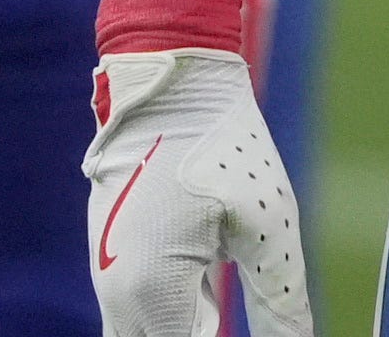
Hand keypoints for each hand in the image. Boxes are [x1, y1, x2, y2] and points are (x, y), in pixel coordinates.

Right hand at [86, 48, 315, 336]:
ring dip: (187, 325)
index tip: (272, 333)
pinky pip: (142, 307)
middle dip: (199, 333)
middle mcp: (117, 293)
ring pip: (146, 331)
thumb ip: (280, 301)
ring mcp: (109, 271)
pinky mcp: (115, 251)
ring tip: (223, 301)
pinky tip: (208, 295)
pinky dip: (176, 311)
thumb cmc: (223, 143)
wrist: (168, 76)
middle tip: (234, 316)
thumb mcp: (267, 224)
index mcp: (149, 294)